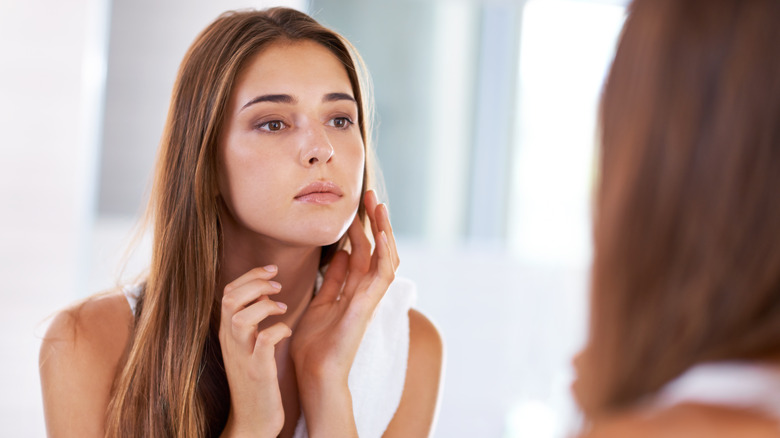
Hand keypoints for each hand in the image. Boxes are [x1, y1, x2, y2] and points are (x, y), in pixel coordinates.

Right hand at [219, 265, 290, 437]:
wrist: (252, 419)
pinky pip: (264, 341)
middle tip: (278, 284)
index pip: (227, 292)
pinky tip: (287, 331)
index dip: (250, 275)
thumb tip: (265, 290)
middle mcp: (231, 341)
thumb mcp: (248, 345)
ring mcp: (242, 356)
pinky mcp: (258, 371)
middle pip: (229, 298)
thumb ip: (252, 318)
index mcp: (228, 332)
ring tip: (282, 307)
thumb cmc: (256, 379)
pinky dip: (277, 330)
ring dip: (264, 305)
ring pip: (240, 317)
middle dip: (255, 282)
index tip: (272, 269)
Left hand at [290, 189, 399, 388]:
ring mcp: (369, 299)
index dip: (360, 228)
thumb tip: (339, 253)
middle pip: (375, 250)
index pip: (361, 253)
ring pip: (385, 258)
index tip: (355, 206)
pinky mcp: (368, 307)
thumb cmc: (314, 347)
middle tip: (371, 195)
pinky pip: (383, 276)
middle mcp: (364, 293)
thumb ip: (332, 280)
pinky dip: (385, 253)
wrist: (313, 376)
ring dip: (384, 231)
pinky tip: (382, 233)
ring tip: (379, 205)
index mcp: (352, 291)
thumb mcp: (319, 303)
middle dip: (374, 222)